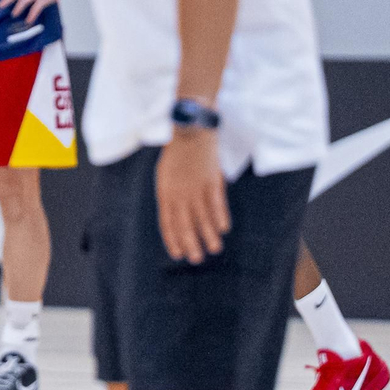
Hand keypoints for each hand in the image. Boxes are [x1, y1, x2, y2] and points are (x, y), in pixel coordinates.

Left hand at [155, 128, 230, 264]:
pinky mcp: (212, 180)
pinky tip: (223, 229)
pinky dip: (220, 216)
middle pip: (185, 223)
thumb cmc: (177, 154)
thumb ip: (170, 196)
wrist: (190, 131)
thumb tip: (175, 217)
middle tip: (196, 259)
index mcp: (165, 192)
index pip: (167, 221)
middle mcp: (179, 193)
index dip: (173, 239)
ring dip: (208, 234)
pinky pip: (216, 203)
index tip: (178, 254)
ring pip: (202, 216)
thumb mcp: (165, 176)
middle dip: (191, 243)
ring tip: (214, 249)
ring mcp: (196, 187)